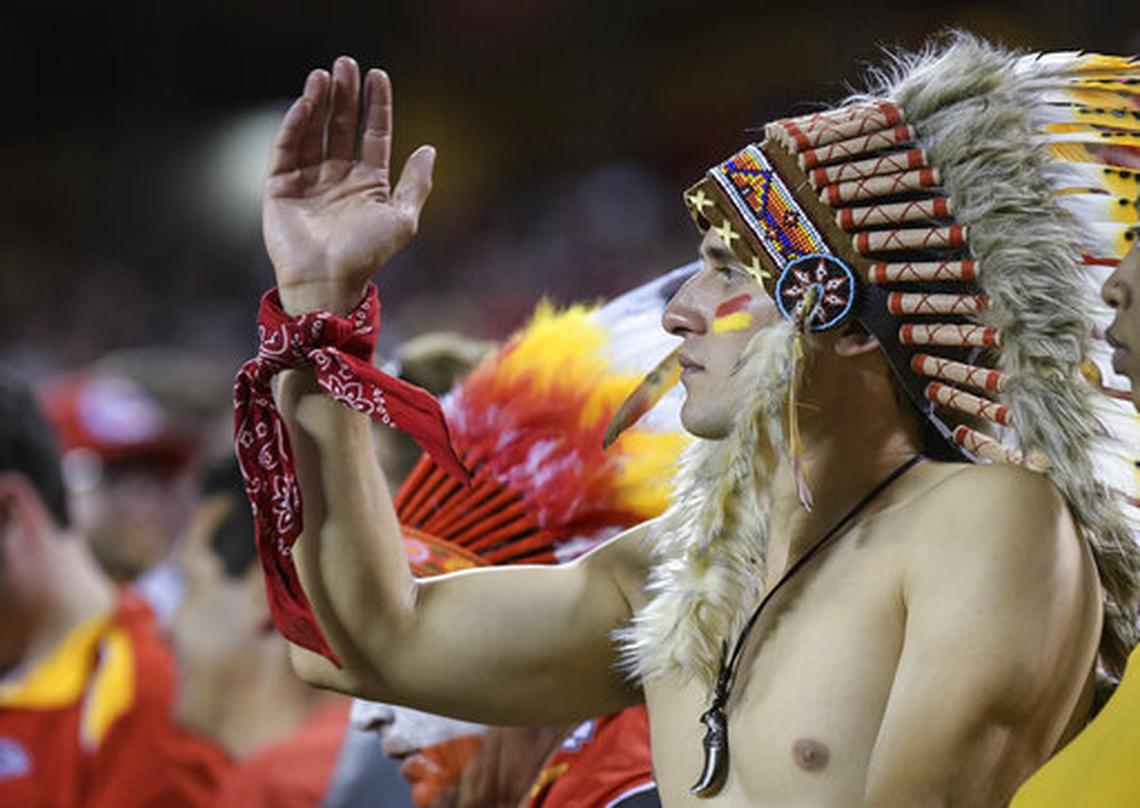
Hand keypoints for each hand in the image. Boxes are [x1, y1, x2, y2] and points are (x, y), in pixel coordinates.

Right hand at [263, 56, 435, 314]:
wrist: (328, 281)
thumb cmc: (367, 255)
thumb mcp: (403, 219)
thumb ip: (416, 184)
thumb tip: (430, 149)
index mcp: (369, 183)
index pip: (373, 134)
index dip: (376, 106)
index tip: (379, 75)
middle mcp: (339, 177)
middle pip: (342, 126)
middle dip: (345, 95)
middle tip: (347, 63)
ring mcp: (309, 180)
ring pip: (314, 132)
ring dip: (319, 102)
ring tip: (325, 75)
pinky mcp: (281, 187)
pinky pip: (287, 148)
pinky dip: (295, 125)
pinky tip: (307, 103)